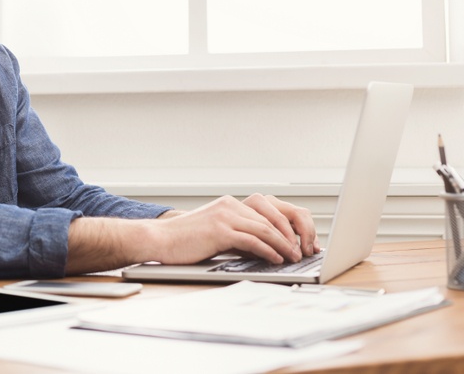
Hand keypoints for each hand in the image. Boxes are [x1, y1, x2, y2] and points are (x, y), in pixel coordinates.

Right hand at [65, 194, 318, 274]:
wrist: (159, 240)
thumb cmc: (184, 241)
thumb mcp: (215, 233)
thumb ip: (238, 235)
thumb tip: (264, 249)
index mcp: (229, 204)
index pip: (267, 212)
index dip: (286, 227)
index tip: (299, 240)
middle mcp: (229, 205)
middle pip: (270, 218)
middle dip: (291, 235)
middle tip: (304, 249)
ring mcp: (224, 216)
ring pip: (264, 228)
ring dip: (284, 244)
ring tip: (296, 256)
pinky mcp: (220, 230)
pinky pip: (252, 240)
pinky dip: (268, 250)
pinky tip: (277, 258)